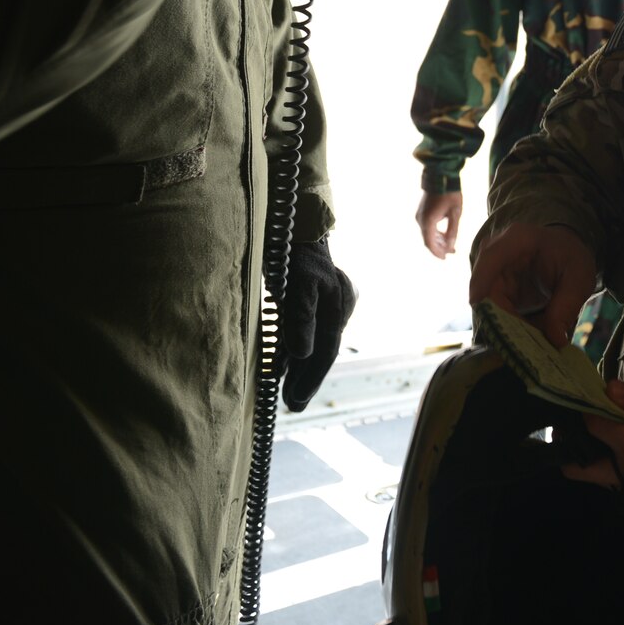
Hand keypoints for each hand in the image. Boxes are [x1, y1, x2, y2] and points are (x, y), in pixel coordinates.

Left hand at [279, 237, 357, 410]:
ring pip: (315, 341)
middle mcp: (340, 304)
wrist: (293, 218)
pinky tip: (283, 364)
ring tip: (286, 393)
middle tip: (292, 406)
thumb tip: (303, 355)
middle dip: (306, 379)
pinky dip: (295, 349)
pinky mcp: (316, 296)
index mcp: (340, 304)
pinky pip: (308, 329)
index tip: (295, 400)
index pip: (327, 350)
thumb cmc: (293, 250)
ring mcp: (329, 300)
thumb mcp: (296, 284)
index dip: (311, 378)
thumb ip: (300, 319)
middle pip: (323, 349)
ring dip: (300, 368)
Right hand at [416, 190, 462, 258]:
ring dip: (438, 241)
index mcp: (428, 221)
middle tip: (452, 252)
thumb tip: (451, 246)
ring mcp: (420, 216)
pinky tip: (445, 236)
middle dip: (440, 248)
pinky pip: (427, 227)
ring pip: (428, 234)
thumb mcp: (455, 213)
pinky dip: (435, 234)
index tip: (445, 258)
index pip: (429, 243)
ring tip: (451, 246)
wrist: (441, 176)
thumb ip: (452, 230)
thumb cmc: (450, 193)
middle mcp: (421, 220)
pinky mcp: (422, 212)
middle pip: (428, 240)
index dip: (437, 253)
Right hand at [468, 220, 597, 345]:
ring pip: (486, 305)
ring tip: (530, 343)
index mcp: (518, 239)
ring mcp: (491, 273)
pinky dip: (509, 327)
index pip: (491, 257)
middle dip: (500, 318)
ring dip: (505, 326)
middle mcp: (496, 254)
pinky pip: (494, 312)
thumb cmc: (571, 258)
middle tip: (522, 344)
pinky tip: (527, 338)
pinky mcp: (493, 290)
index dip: (481, 281)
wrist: (565, 253)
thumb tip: (555, 340)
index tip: (478, 306)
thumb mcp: (579, 278)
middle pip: (484, 288)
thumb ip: (567, 305)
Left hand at [565, 382, 623, 488]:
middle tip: (578, 420)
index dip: (586, 407)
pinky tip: (612, 440)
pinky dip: (602, 460)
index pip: (597, 427)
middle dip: (571, 444)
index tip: (584, 391)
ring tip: (595, 425)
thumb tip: (611, 388)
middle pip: (578, 468)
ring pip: (591, 476)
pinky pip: (608, 478)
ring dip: (586, 452)